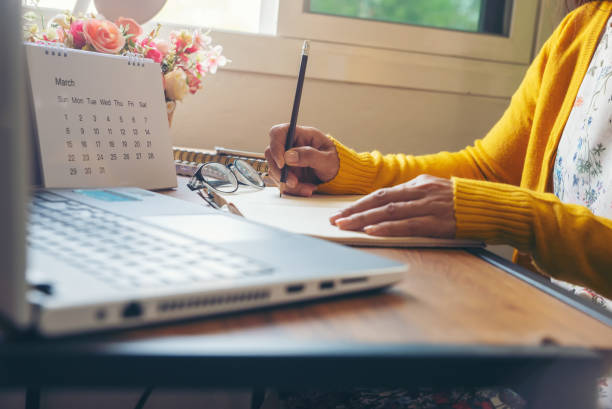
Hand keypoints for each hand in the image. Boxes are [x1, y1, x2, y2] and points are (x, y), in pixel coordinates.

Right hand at [265, 124, 338, 196]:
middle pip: (271, 154)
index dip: (275, 146)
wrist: (337, 175)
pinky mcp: (286, 173)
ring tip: (308, 188)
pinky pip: (281, 182)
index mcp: (300, 134)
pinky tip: (307, 189)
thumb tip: (288, 156)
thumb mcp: (328, 159)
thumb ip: (310, 156)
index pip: (278, 133)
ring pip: (275, 171)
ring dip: (288, 183)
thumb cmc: (335, 162)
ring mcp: (286, 160)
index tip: (282, 163)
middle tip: (294, 182)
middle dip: (280, 171)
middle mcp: (290, 145)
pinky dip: (292, 189)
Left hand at [329, 175, 455, 237]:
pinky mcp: (437, 222)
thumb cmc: (463, 202)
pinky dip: (387, 228)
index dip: (359, 203)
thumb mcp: (436, 192)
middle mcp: (420, 192)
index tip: (342, 212)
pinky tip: (372, 231)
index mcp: (418, 184)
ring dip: (364, 219)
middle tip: (335, 220)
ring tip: (345, 226)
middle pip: (380, 200)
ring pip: (388, 211)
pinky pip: (407, 225)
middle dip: (354, 211)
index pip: (382, 193)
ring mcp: (429, 206)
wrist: (494, 206)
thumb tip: (389, 206)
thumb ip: (414, 197)